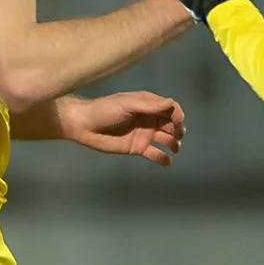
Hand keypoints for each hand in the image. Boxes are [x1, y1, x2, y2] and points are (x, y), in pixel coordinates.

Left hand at [63, 92, 185, 166]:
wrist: (85, 126)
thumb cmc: (105, 110)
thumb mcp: (128, 104)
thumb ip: (150, 105)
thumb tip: (172, 102)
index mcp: (148, 104)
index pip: (170, 108)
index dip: (177, 115)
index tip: (177, 122)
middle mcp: (149, 118)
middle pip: (171, 124)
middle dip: (178, 129)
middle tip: (177, 136)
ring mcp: (144, 134)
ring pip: (166, 139)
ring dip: (174, 143)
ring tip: (174, 148)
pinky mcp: (138, 148)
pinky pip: (155, 154)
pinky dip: (163, 159)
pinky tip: (167, 162)